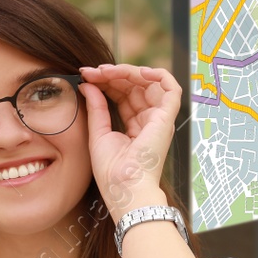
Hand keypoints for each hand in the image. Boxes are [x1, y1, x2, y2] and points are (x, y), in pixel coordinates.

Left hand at [78, 63, 180, 218]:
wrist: (123, 187)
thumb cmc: (111, 171)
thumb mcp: (98, 133)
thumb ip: (96, 107)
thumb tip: (88, 84)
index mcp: (135, 127)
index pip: (123, 95)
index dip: (106, 82)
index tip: (86, 76)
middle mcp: (150, 121)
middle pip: (135, 87)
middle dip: (113, 75)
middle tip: (91, 71)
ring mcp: (159, 119)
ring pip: (149, 83)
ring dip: (128, 71)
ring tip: (105, 71)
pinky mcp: (166, 118)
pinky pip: (171, 88)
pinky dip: (158, 74)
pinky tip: (137, 71)